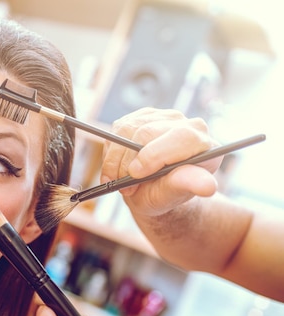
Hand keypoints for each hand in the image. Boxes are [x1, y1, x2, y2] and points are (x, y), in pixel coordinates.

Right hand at [101, 107, 220, 216]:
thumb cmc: (166, 195)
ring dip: (116, 160)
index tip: (135, 174)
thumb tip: (208, 187)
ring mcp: (163, 118)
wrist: (152, 191)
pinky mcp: (142, 117)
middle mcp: (186, 124)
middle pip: (147, 132)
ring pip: (128, 130)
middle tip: (125, 186)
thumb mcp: (174, 195)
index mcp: (203, 144)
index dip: (153, 155)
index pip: (181, 137)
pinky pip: (118, 130)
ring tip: (120, 180)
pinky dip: (111, 152)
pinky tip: (117, 167)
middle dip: (128, 162)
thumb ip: (186, 185)